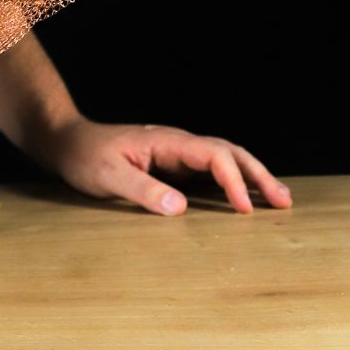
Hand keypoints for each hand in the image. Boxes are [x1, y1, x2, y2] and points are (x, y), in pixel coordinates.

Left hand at [39, 118, 293, 215]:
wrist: (66, 141)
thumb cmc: (83, 156)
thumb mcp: (106, 176)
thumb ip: (141, 190)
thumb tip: (180, 208)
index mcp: (163, 141)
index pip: (210, 154)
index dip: (231, 180)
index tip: (245, 209)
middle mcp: (174, 142)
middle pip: (226, 151)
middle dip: (256, 173)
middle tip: (282, 201)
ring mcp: (174, 152)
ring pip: (222, 158)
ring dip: (250, 176)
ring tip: (278, 199)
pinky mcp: (171, 164)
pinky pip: (210, 170)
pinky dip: (233, 181)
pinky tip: (245, 197)